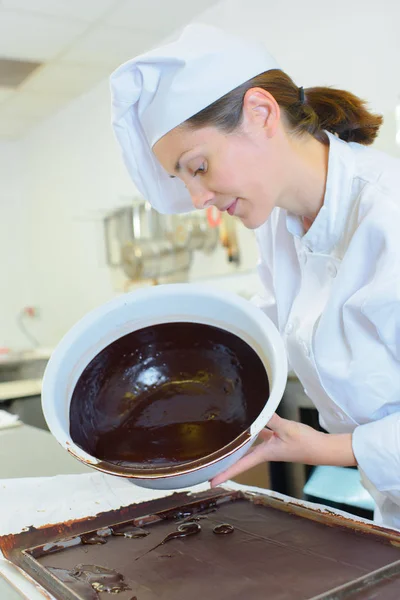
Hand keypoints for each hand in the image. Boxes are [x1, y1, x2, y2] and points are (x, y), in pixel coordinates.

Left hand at [210, 413, 355, 486]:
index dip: (224, 473)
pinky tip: (250, 422)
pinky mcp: (277, 439)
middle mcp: (264, 452)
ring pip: (248, 446)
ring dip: (237, 446)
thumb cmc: (306, 443)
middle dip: (225, 461)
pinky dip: (253, 430)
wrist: (322, 448)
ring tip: (223, 443)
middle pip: (240, 458)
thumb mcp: (287, 429)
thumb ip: (271, 420)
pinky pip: (260, 435)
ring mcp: (270, 447)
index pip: (239, 465)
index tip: (210, 482)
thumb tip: (258, 411)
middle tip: (209, 465)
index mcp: (264, 454)